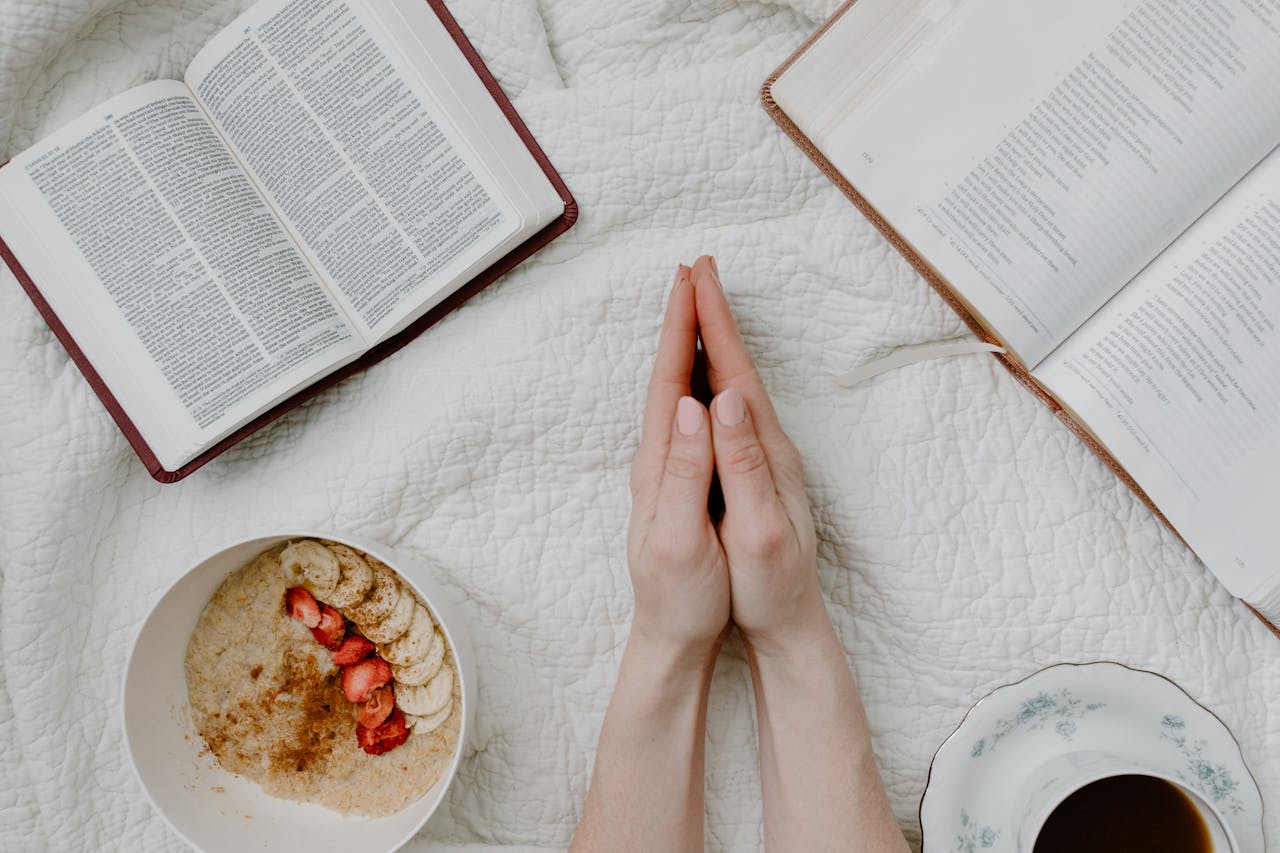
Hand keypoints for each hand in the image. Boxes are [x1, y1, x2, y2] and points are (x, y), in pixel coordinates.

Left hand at [627, 265, 730, 661]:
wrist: (671, 635)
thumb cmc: (681, 594)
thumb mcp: (680, 537)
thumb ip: (687, 473)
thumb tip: (695, 406)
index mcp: (662, 465)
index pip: (671, 382)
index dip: (682, 330)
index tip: (691, 280)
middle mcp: (658, 459)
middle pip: (669, 375)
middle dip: (681, 320)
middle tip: (693, 269)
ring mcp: (667, 468)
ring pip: (676, 389)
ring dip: (684, 344)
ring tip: (695, 303)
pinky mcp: (680, 481)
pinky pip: (685, 412)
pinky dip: (693, 378)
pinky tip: (700, 373)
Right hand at [687, 256, 825, 659]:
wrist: (791, 622)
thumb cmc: (771, 584)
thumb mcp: (760, 530)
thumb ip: (745, 465)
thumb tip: (725, 400)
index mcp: (764, 453)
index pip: (734, 374)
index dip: (714, 324)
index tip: (696, 278)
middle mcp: (766, 445)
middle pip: (735, 366)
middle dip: (713, 315)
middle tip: (694, 268)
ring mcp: (760, 457)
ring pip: (731, 383)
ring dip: (713, 340)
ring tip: (696, 304)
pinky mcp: (750, 471)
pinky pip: (727, 407)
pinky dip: (711, 376)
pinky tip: (701, 373)